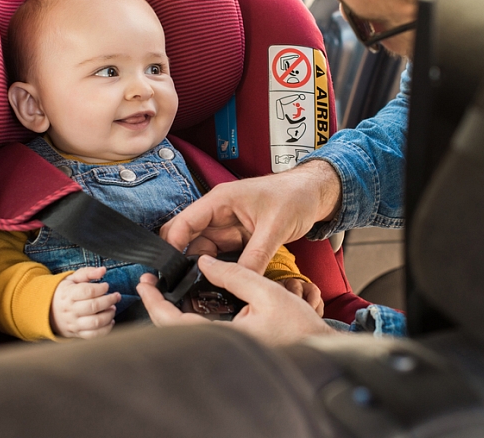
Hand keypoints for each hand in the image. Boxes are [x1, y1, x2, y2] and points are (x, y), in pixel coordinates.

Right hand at [50, 266, 120, 338]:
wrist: (49, 311)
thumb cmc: (65, 293)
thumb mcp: (72, 279)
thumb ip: (88, 273)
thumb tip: (102, 270)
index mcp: (68, 294)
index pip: (87, 291)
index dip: (101, 288)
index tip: (106, 286)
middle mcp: (70, 310)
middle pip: (94, 306)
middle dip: (109, 300)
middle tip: (116, 296)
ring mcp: (74, 323)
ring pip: (95, 322)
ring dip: (109, 314)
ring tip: (112, 308)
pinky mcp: (77, 333)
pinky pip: (94, 335)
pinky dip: (106, 329)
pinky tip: (110, 320)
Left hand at [136, 256, 337, 345]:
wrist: (318, 346)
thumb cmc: (299, 325)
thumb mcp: (267, 291)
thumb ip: (234, 275)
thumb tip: (205, 262)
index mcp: (225, 337)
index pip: (175, 322)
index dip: (155, 302)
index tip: (145, 283)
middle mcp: (220, 346)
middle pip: (174, 329)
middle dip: (158, 305)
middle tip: (150, 282)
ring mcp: (224, 348)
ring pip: (186, 331)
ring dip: (172, 309)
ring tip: (166, 286)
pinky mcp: (231, 346)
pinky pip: (201, 331)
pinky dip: (189, 315)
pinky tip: (191, 298)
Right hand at [161, 160, 341, 273]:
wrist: (314, 194)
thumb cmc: (295, 196)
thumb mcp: (275, 228)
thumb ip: (256, 256)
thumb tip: (239, 280)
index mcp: (221, 200)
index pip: (184, 222)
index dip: (172, 246)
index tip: (168, 271)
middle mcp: (219, 213)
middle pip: (189, 238)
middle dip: (183, 261)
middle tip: (183, 286)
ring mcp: (228, 225)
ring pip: (204, 250)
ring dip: (203, 268)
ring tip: (202, 289)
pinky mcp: (238, 237)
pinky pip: (222, 255)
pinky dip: (219, 268)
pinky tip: (220, 282)